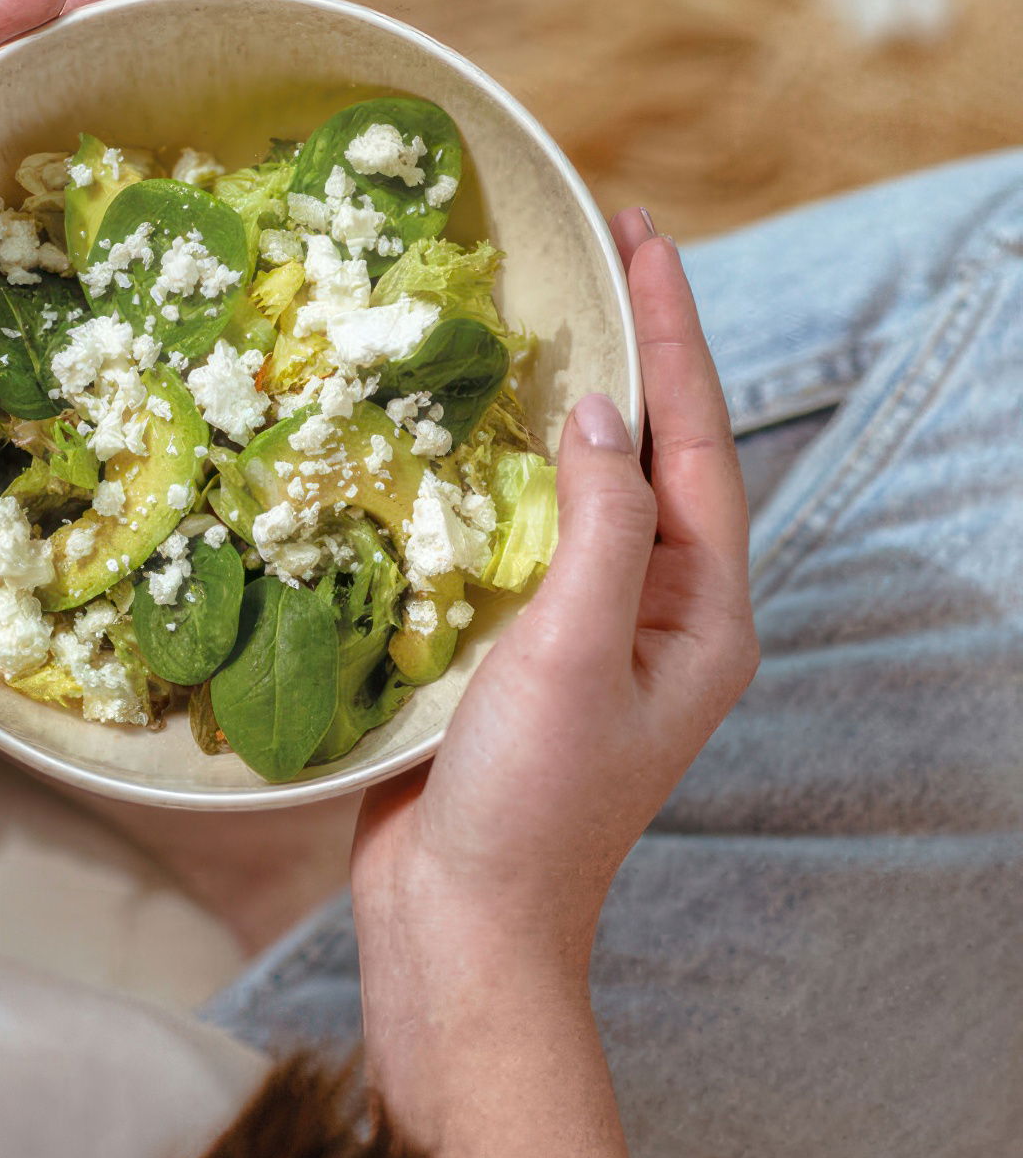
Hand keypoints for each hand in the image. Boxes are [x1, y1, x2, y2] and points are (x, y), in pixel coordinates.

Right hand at [354, 210, 757, 954]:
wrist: (457, 919)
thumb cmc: (530, 801)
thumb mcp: (578, 654)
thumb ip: (600, 527)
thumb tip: (599, 414)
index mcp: (701, 610)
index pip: (695, 439)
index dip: (672, 332)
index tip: (643, 238)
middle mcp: (655, 608)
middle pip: (651, 449)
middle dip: (630, 348)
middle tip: (597, 248)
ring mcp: (585, 626)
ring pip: (582, 484)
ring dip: (563, 398)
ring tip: (537, 313)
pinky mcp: (517, 643)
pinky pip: (518, 530)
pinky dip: (496, 468)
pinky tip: (461, 427)